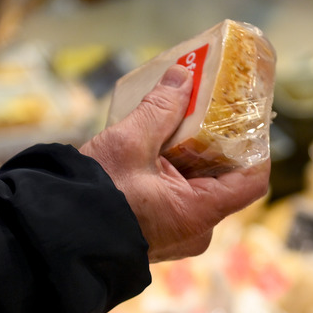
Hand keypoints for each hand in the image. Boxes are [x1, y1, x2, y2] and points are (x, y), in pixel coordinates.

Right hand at [80, 65, 270, 262]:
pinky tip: (155, 151)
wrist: (56, 236)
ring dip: (191, 157)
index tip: (245, 119)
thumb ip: (160, 109)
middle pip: (225, 180)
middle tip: (205, 111)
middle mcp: (197, 231)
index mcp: (200, 213)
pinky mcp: (161, 234)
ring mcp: (180, 236)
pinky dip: (174, 174)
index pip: (252, 181)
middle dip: (215, 144)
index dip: (255, 147)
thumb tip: (182, 76)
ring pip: (200, 188)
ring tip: (175, 125)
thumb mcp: (129, 143)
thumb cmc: (94, 196)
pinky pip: (180, 199)